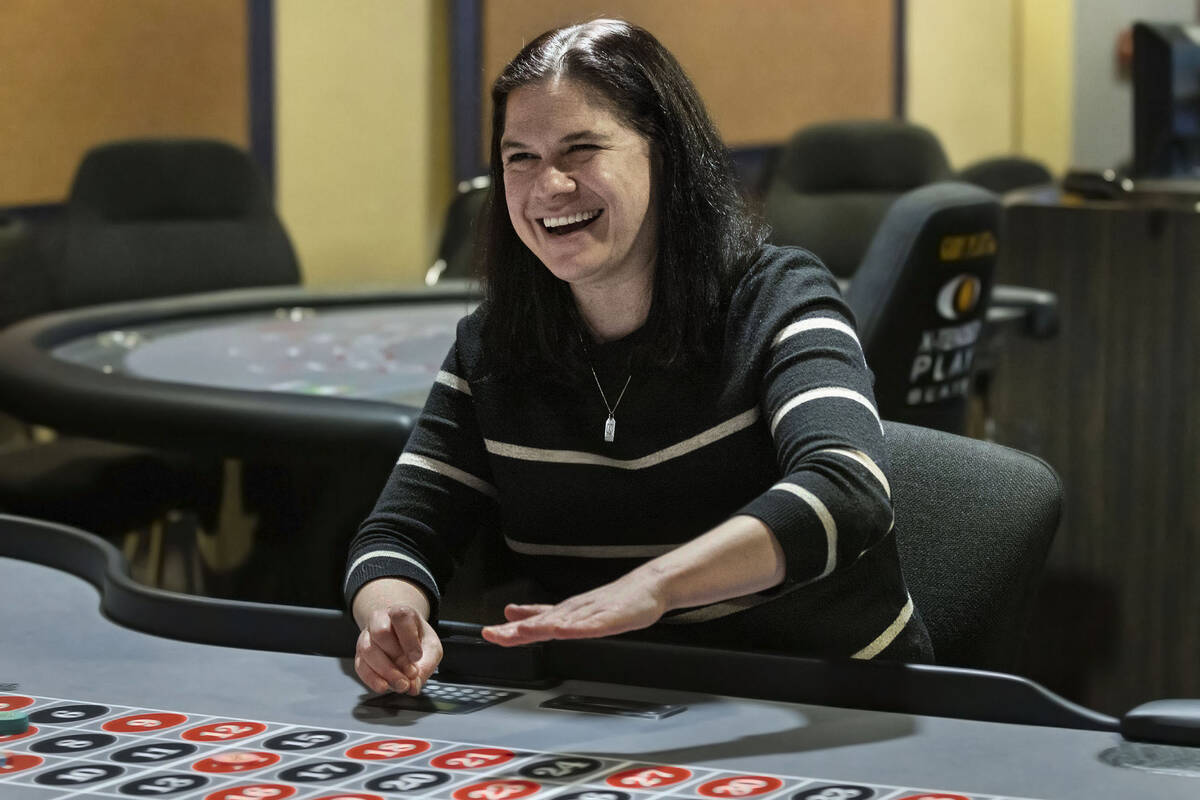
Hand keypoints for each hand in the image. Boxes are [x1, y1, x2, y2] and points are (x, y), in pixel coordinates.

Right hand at [354, 604, 442, 694]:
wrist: (401, 634)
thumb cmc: (417, 637)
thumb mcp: (431, 647)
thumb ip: (426, 665)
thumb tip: (413, 687)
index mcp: (400, 612)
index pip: (400, 617)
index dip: (409, 639)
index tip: (417, 657)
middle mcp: (379, 620)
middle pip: (381, 633)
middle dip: (396, 657)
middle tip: (411, 673)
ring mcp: (367, 636)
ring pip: (368, 650)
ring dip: (385, 670)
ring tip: (401, 684)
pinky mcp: (359, 654)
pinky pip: (360, 665)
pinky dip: (372, 678)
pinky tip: (384, 686)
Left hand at [480, 572, 667, 646]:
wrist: (646, 587)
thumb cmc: (613, 600)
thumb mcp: (572, 609)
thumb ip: (543, 614)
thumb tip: (513, 615)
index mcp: (564, 612)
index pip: (533, 622)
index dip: (510, 630)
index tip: (488, 633)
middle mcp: (573, 610)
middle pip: (541, 622)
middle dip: (517, 630)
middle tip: (494, 634)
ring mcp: (592, 613)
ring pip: (562, 621)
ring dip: (541, 626)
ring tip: (522, 632)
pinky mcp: (611, 617)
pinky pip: (592, 624)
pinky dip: (576, 627)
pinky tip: (564, 629)